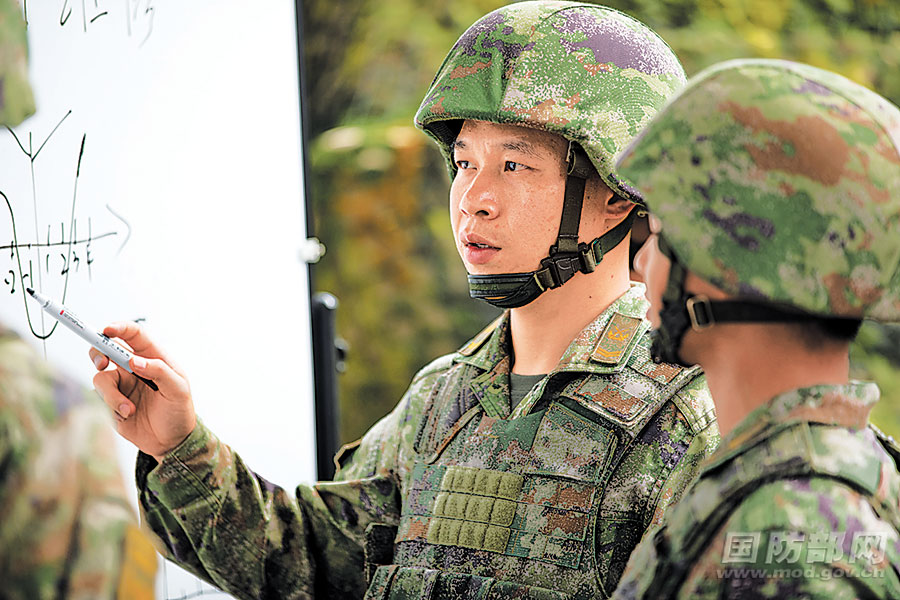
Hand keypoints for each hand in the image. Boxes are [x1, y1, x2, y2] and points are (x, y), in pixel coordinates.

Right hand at [90, 322, 195, 461]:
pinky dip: (112, 408)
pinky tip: (129, 415)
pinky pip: (100, 399)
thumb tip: (135, 360)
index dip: (119, 328)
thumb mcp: (178, 390)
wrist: (171, 441)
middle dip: (98, 352)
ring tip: (130, 409)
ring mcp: (120, 384)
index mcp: (153, 357)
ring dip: (112, 395)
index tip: (107, 330)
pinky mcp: (111, 402)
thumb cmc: (179, 410)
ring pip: (100, 378)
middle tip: (103, 364)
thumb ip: (159, 371)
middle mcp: (133, 367)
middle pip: (105, 348)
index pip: (134, 334)